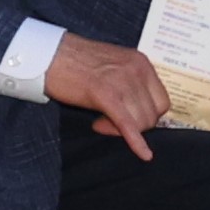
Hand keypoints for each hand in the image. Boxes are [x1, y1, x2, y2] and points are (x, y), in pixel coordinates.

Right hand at [42, 31, 178, 157]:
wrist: (49, 55)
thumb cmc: (76, 61)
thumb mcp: (113, 66)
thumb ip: (130, 83)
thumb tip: (138, 109)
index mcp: (141, 62)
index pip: (161, 100)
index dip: (147, 115)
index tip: (128, 118)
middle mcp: (137, 70)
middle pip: (153, 113)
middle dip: (136, 126)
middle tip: (108, 122)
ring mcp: (122, 81)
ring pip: (141, 121)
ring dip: (123, 130)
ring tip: (99, 122)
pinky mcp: (105, 94)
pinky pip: (127, 124)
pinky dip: (136, 142)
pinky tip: (143, 154)